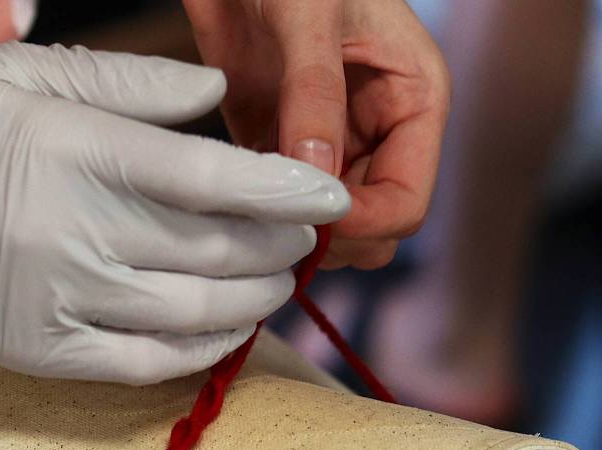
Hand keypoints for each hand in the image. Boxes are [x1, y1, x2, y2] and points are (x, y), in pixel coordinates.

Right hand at [0, 42, 348, 383]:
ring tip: (275, 281)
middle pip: (215, 250)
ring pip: (189, 312)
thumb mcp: (24, 72)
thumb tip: (215, 94)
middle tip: (305, 235)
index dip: (286, 189)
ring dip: (251, 299)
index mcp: (74, 151)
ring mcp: (53, 300)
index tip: (331, 195)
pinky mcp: (34, 350)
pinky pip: (140, 363)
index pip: (214, 177)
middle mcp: (72, 231)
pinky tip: (223, 331)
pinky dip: (196, 350)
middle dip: (279, 244)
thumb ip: (129, 81)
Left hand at [184, 0, 449, 268]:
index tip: (311, 219)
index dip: (364, 223)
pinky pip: (278, 201)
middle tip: (275, 221)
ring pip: (323, 221)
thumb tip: (316, 175)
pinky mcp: (277, 144)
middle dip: (329, 234)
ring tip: (249, 207)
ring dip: (291, 227)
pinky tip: (232, 199)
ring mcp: (327, 142)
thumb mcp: (311, 17)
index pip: (408, 201)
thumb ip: (315, 94)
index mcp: (413, 102)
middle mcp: (376, 132)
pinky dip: (258, 210)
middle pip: (369, 226)